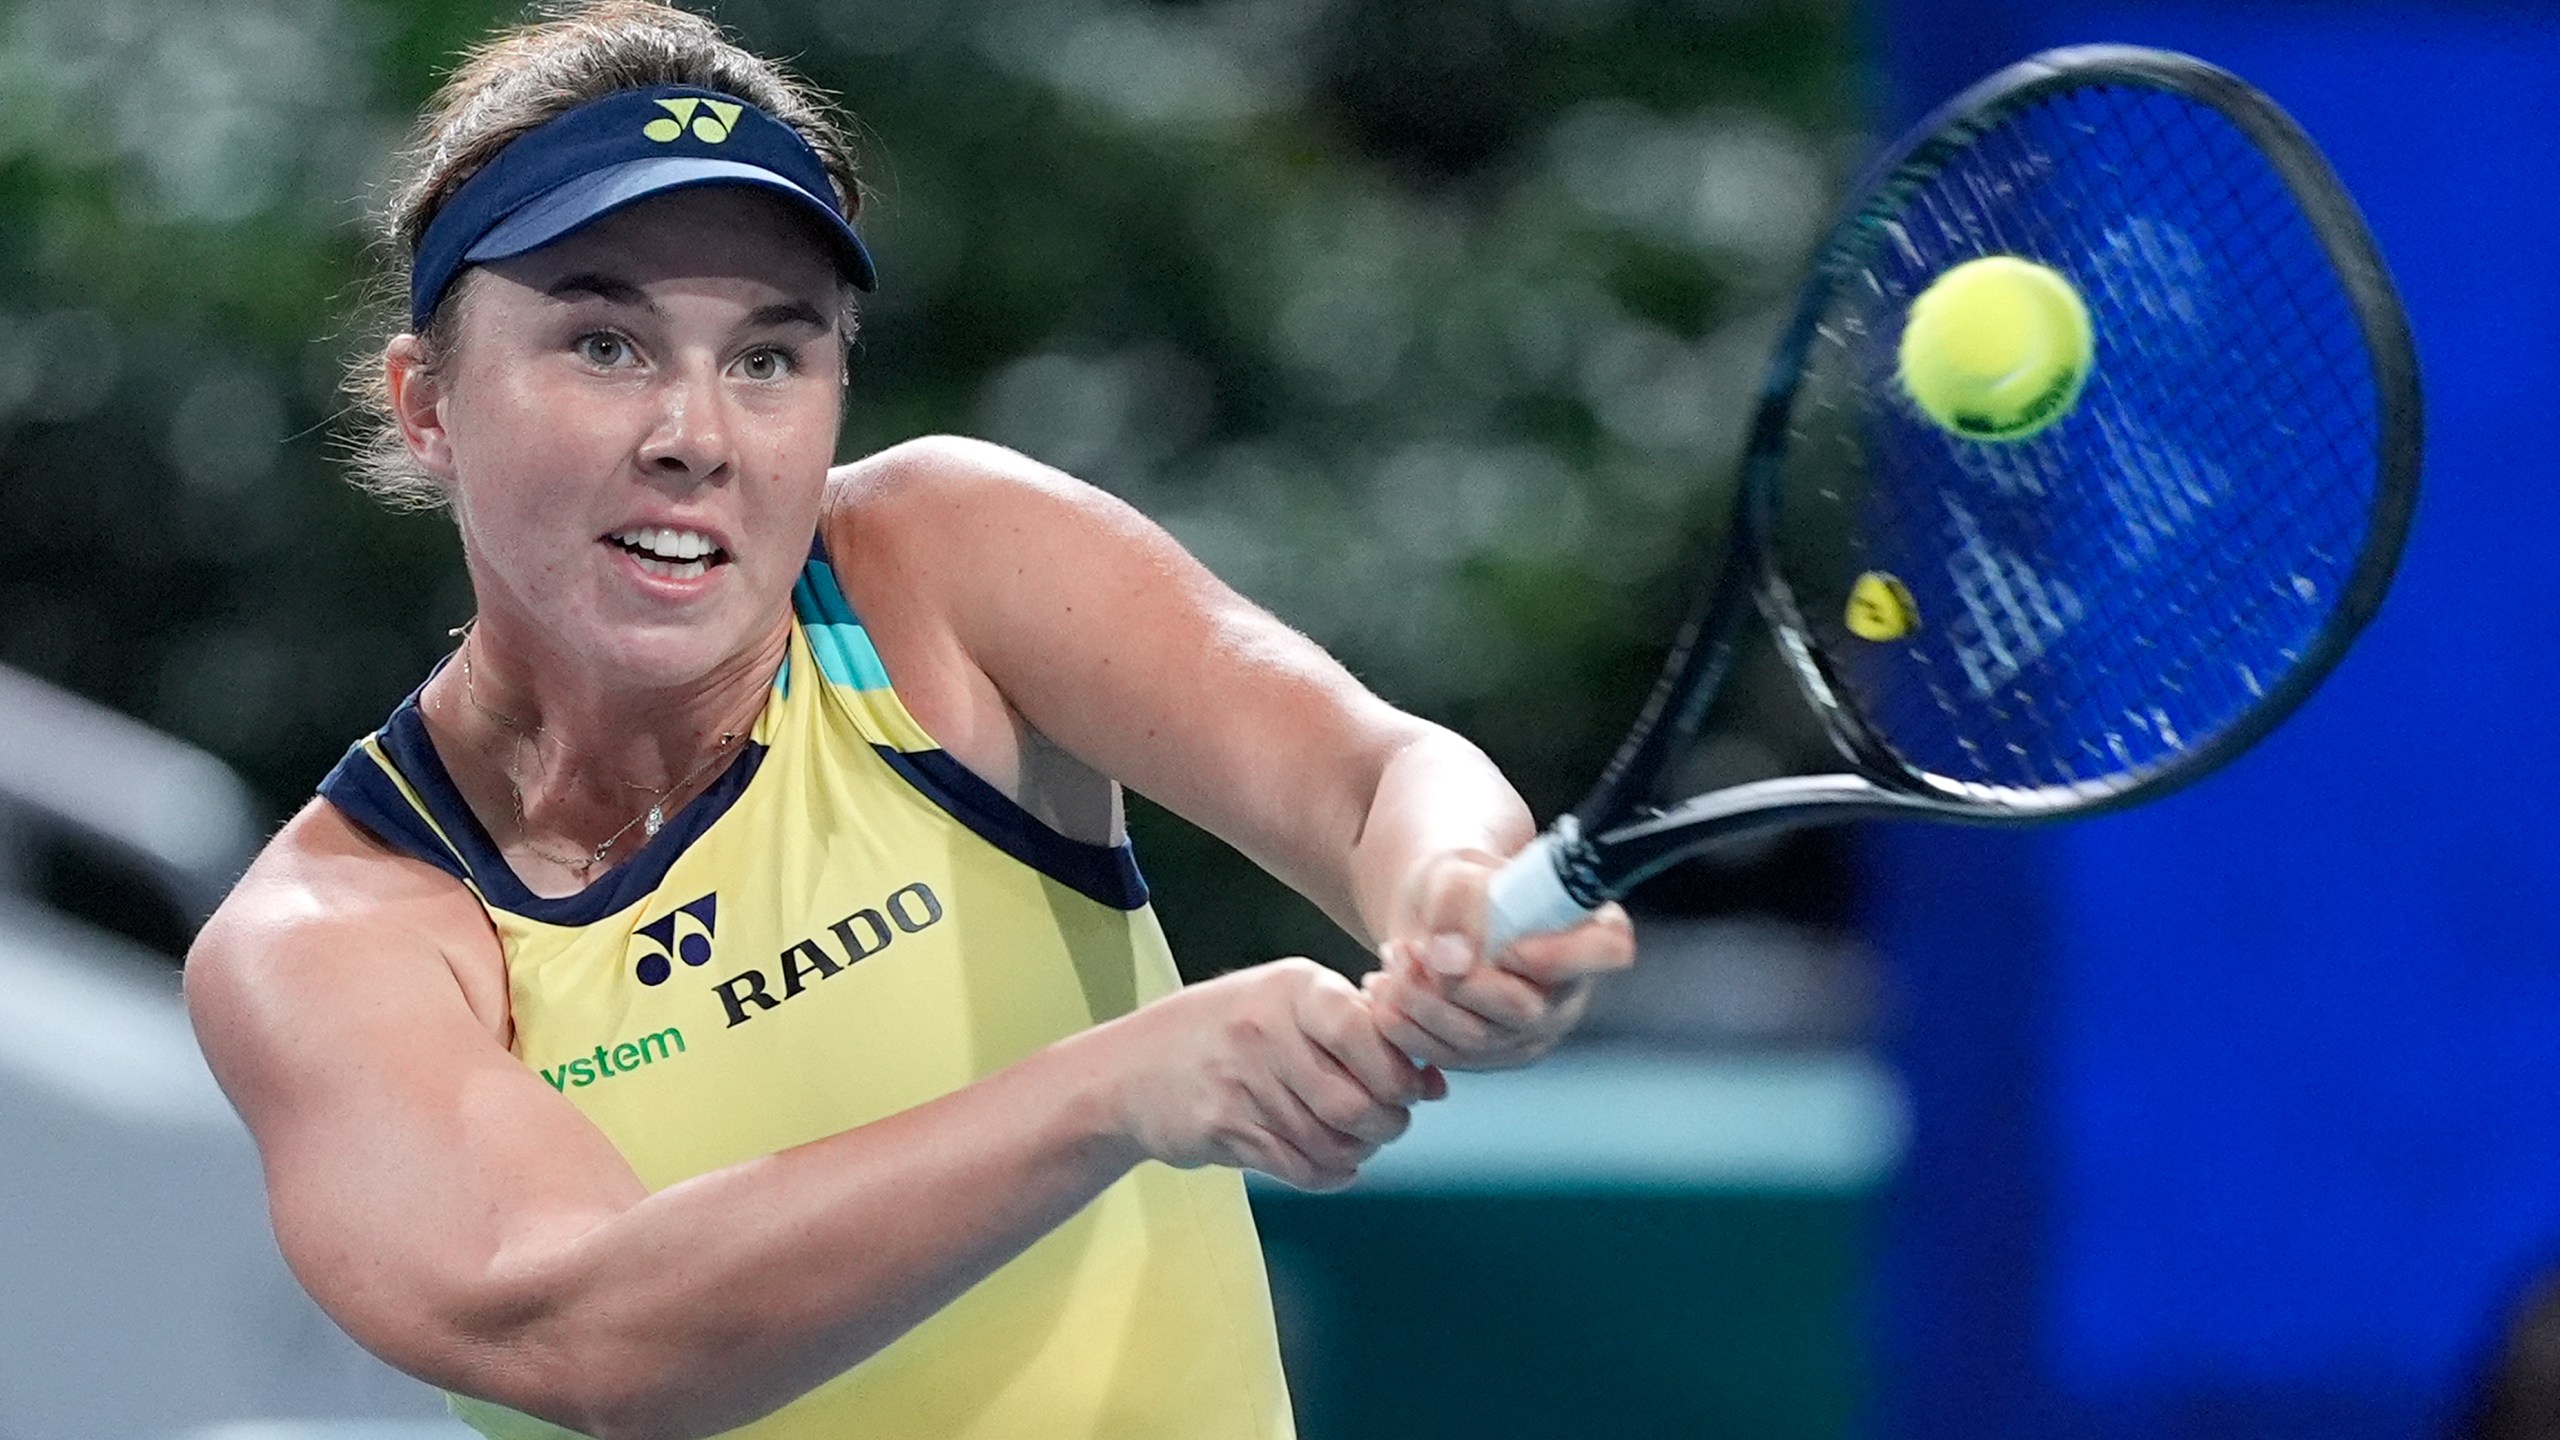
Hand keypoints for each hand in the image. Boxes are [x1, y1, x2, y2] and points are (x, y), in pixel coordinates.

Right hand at [1093, 957, 1445, 1191]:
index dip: (1403, 1073)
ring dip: (1356, 1153)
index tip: (1408, 1086)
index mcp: (1296, 987)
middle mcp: (1269, 1030)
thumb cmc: (1228, 1033)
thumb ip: (1358, 1031)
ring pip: (1334, 1143)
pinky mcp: (1224, 1128)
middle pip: (1361, 1102)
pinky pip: (1300, 1167)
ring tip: (1351, 1142)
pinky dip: (1327, 1175)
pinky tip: (1324, 1162)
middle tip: (1384, 1123)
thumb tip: (1435, 1082)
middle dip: (1387, 1124)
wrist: (1130, 1070)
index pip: (1374, 1034)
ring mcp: (1243, 1081)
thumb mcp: (1286, 1004)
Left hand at [1362, 849, 1634, 1070]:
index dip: (1560, 956)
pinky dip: (1406, 1026)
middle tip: (1410, 950)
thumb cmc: (1460, 886)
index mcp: (1587, 932)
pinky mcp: (1491, 1055)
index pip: (1608, 950)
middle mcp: (1569, 990)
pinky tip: (1382, 991)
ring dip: (1421, 1003)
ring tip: (1392, 960)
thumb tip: (1450, 962)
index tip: (1508, 946)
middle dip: (1456, 986)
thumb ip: (1460, 907)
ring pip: (1478, 1040)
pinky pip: (1448, 1056)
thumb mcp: (1456, 874)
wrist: (1436, 916)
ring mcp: (1531, 1031)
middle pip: (1525, 1011)